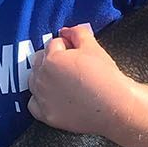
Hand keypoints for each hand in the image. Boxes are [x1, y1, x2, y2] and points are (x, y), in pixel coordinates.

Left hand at [27, 23, 137, 139]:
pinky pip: (33, 104)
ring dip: (44, 77)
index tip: (75, 52)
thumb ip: (77, 33)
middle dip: (52, 59)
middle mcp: (42, 78)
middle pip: (39, 61)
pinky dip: (40, 99)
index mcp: (51, 59)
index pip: (53, 45)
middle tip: (69, 65)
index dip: (66, 46)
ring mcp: (42, 98)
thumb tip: (66, 31)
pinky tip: (53, 97)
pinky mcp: (46, 115)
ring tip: (62, 80)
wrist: (114, 106)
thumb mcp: (93, 47)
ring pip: (33, 81)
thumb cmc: (105, 77)